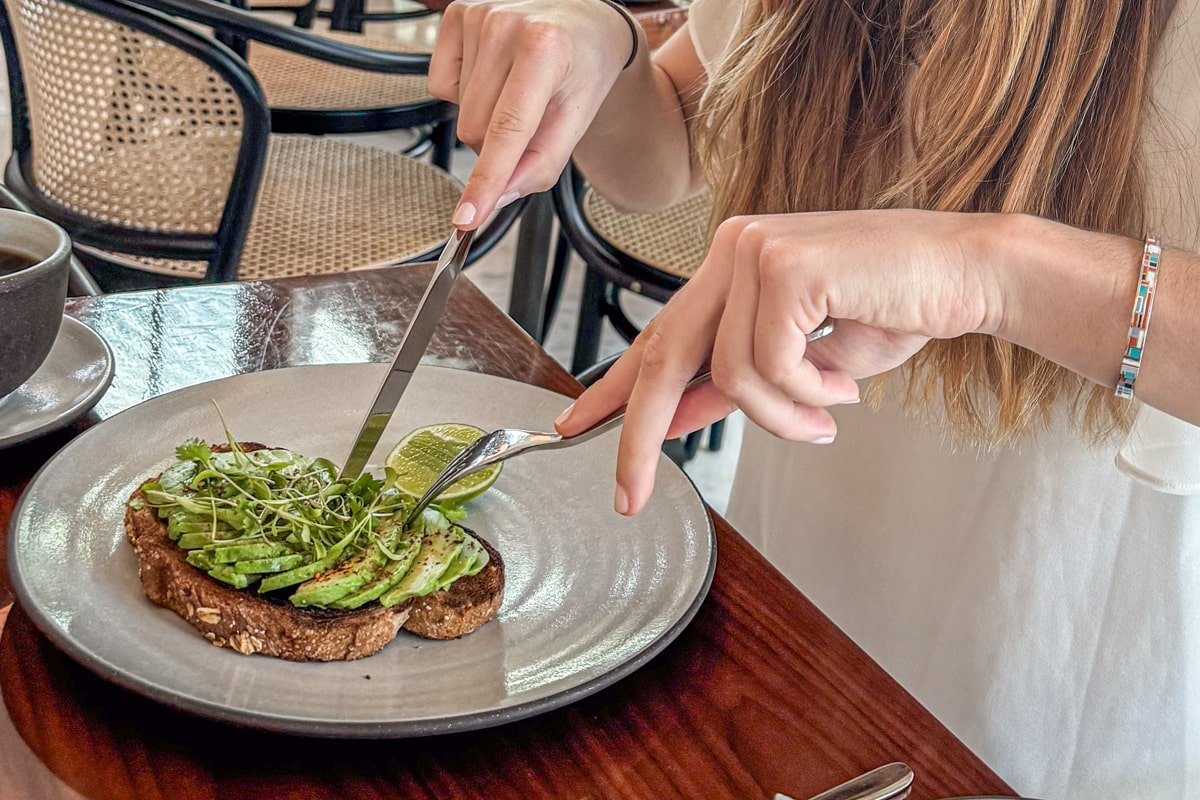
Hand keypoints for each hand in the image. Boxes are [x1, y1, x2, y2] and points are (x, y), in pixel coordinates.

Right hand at [428, 0, 635, 227]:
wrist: (586, 22)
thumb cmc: (584, 69)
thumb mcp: (577, 122)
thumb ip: (540, 165)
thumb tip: (496, 197)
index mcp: (546, 48)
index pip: (507, 129)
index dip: (486, 180)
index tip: (467, 217)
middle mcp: (507, 25)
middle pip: (474, 129)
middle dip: (498, 145)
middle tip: (530, 123)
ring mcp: (477, 15)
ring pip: (458, 112)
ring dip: (485, 117)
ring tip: (518, 92)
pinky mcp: (456, 13)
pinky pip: (441, 85)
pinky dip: (465, 93)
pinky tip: (494, 76)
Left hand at [556, 209, 1008, 514]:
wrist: (969, 272)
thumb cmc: (895, 308)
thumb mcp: (803, 360)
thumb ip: (738, 382)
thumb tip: (676, 417)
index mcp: (730, 266)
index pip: (659, 334)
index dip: (614, 386)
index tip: (577, 424)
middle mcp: (731, 249)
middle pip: (664, 356)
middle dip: (639, 435)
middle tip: (628, 493)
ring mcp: (753, 250)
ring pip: (728, 375)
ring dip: (780, 417)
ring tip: (826, 415)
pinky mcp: (783, 265)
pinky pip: (768, 366)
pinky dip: (806, 395)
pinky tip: (842, 388)